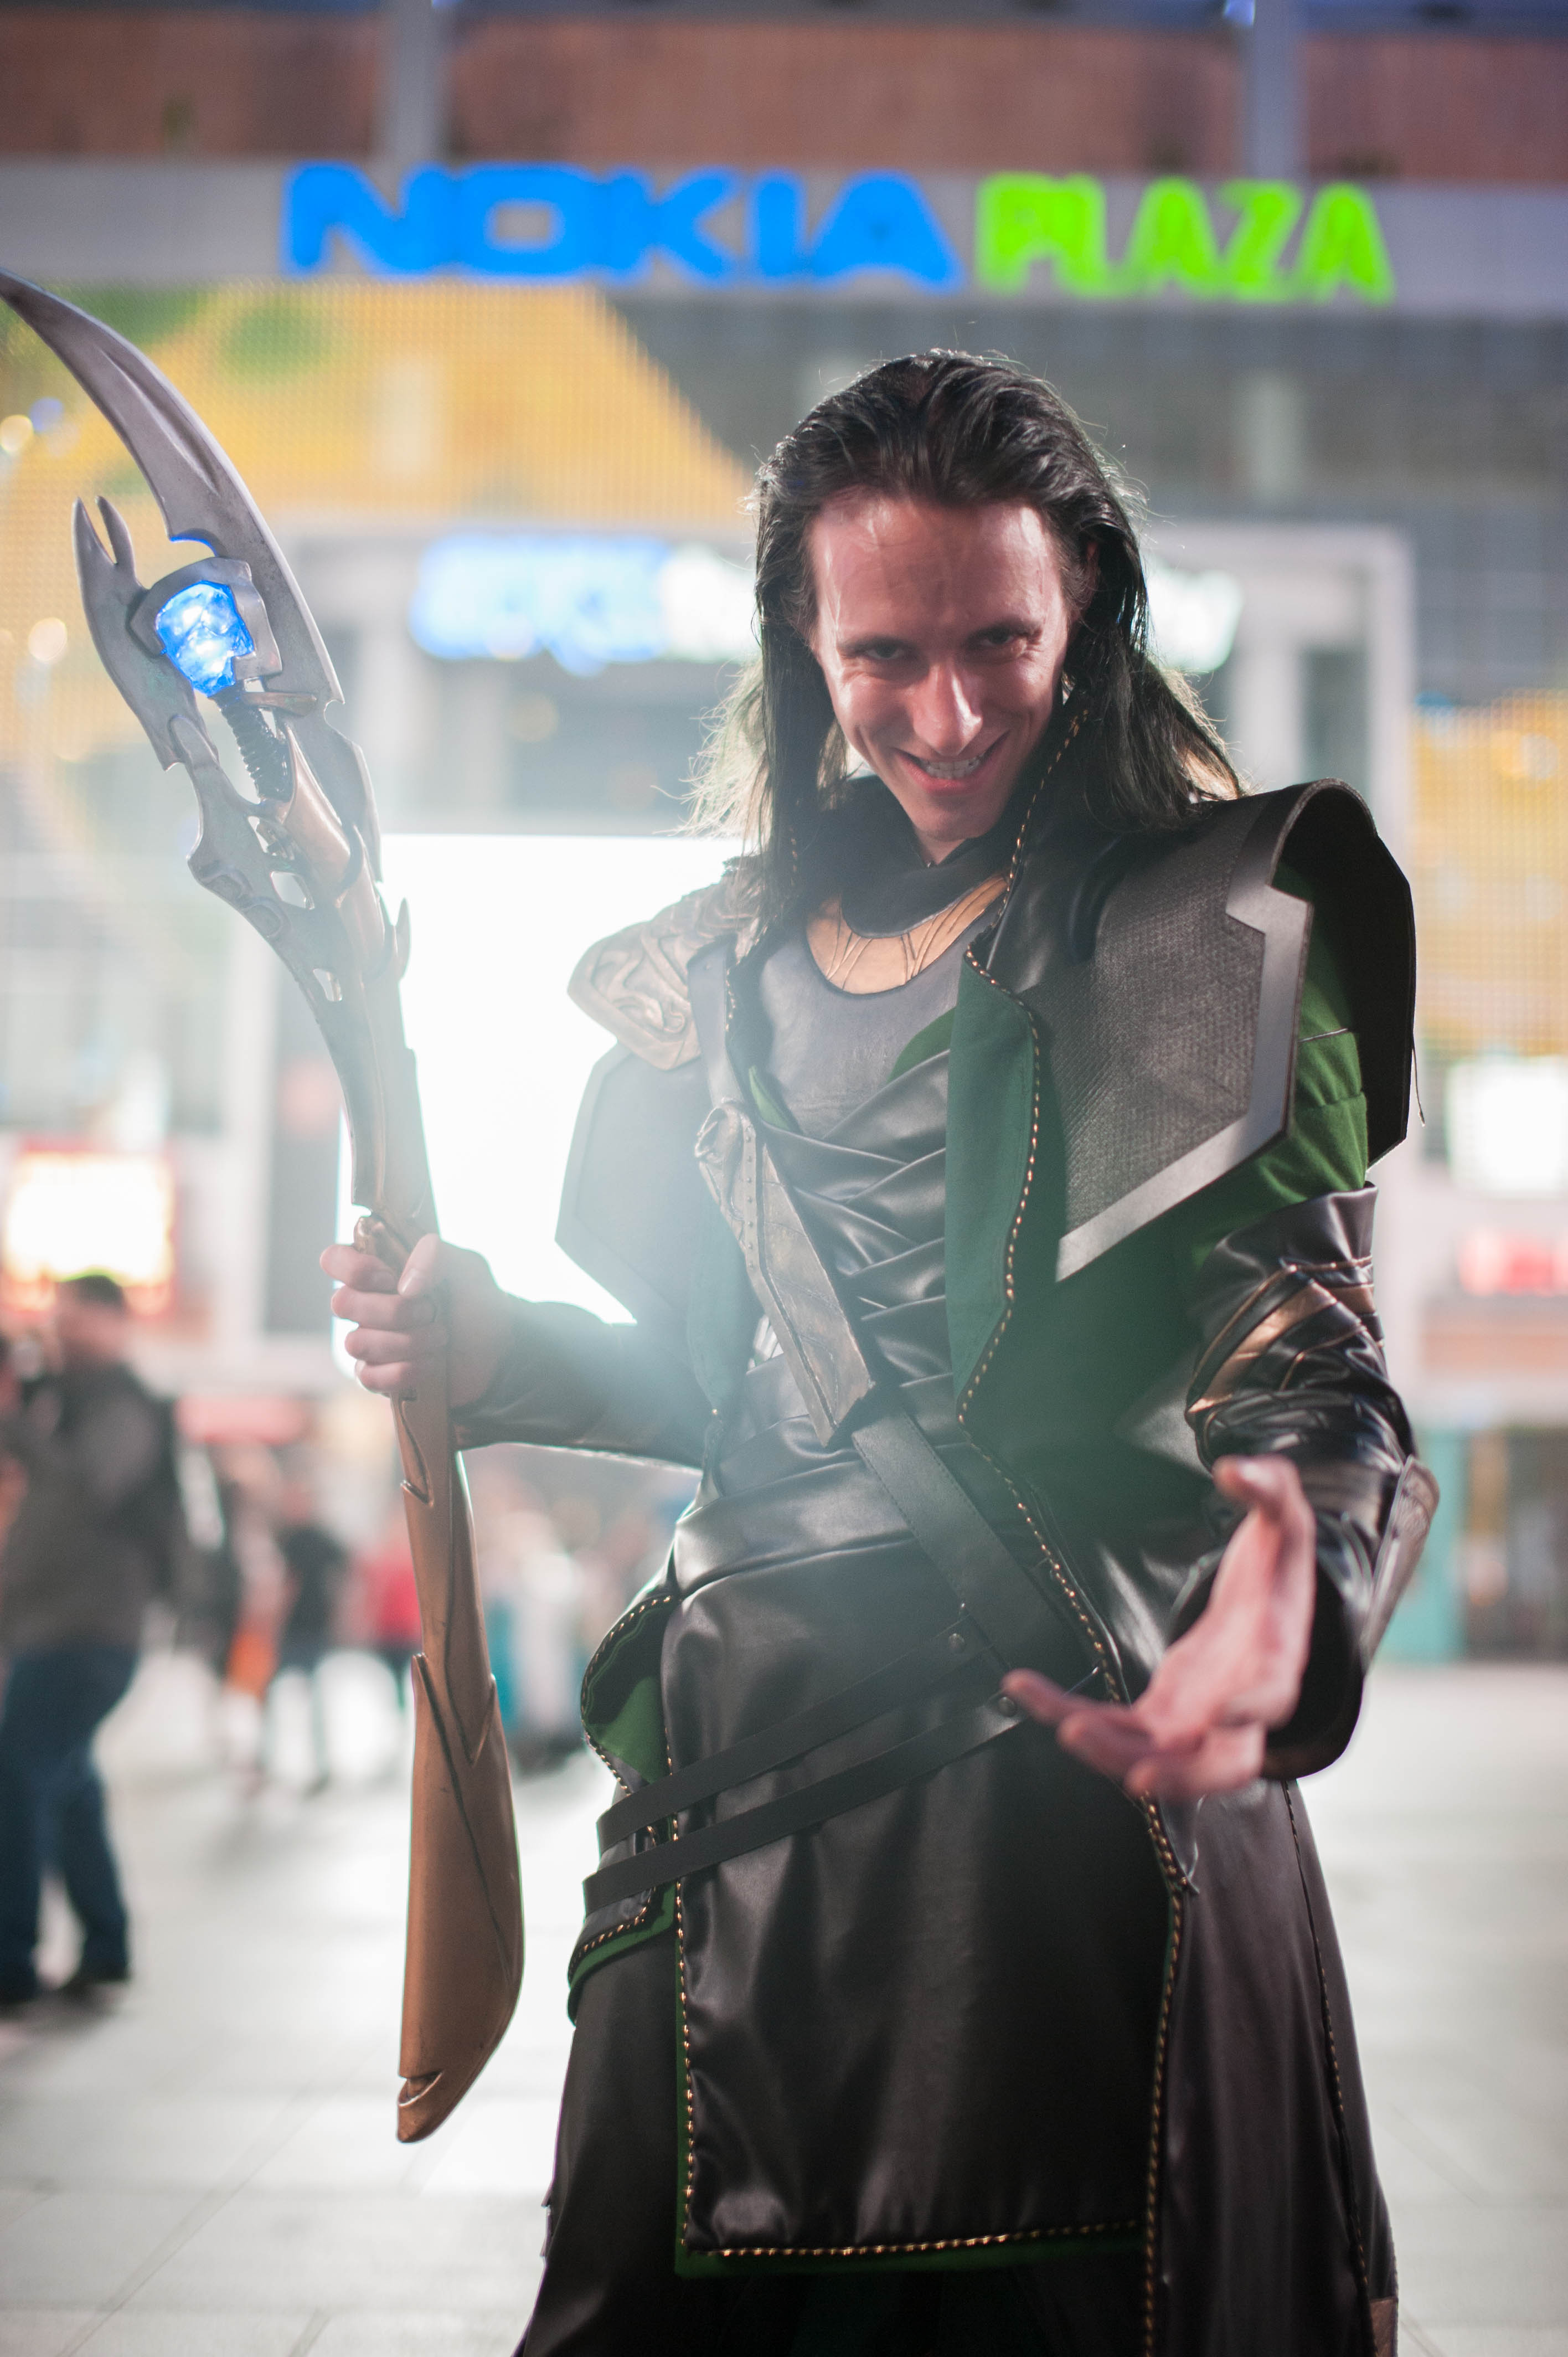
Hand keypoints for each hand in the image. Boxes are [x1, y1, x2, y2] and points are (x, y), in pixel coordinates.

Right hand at [321, 1235, 512, 1407]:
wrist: (498, 1353)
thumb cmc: (477, 1303)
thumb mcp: (467, 1267)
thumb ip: (435, 1255)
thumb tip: (405, 1286)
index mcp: (380, 1270)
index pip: (334, 1259)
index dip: (354, 1268)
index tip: (390, 1278)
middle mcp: (368, 1304)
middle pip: (341, 1303)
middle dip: (392, 1310)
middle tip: (430, 1311)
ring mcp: (370, 1341)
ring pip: (355, 1343)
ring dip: (405, 1341)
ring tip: (439, 1338)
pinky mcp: (379, 1375)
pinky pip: (367, 1376)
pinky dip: (403, 1371)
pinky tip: (430, 1364)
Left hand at [1002, 1456, 1316, 1801]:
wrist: (1268, 1611)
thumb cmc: (1279, 1567)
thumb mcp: (1286, 1521)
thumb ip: (1269, 1488)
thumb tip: (1233, 1468)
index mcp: (1275, 1659)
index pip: (1273, 1695)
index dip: (1255, 1707)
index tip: (1231, 1713)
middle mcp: (1239, 1710)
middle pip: (1220, 1765)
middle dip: (1181, 1774)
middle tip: (1137, 1778)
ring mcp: (1197, 1722)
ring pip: (1156, 1759)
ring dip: (1111, 1754)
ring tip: (1063, 1726)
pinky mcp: (1159, 1716)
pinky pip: (1110, 1728)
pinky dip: (1066, 1713)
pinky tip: (1022, 1687)